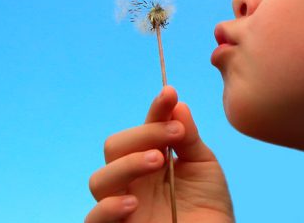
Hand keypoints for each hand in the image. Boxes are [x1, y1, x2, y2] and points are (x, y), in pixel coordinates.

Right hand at [86, 86, 233, 222]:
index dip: (156, 110)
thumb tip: (177, 104)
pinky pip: (93, 218)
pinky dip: (109, 207)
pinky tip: (134, 202)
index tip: (170, 93)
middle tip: (175, 136)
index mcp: (151, 159)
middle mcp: (132, 179)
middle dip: (144, 135)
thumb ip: (188, 138)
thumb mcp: (204, 166)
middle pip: (115, 146)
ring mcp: (122, 204)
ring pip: (100, 179)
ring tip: (159, 161)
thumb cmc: (209, 206)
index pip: (145, 128)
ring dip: (128, 164)